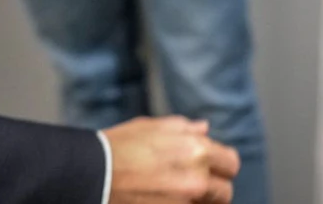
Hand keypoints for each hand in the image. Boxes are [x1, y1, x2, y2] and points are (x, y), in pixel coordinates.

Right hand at [104, 117, 239, 203]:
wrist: (90, 175)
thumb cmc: (119, 146)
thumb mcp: (153, 127)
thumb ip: (185, 129)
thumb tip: (205, 129)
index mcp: (197, 151)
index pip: (231, 164)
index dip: (222, 166)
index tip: (212, 169)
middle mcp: (196, 180)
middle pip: (224, 193)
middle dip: (213, 189)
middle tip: (195, 186)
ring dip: (197, 202)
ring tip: (175, 193)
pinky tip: (163, 199)